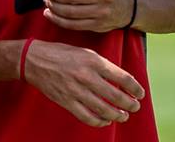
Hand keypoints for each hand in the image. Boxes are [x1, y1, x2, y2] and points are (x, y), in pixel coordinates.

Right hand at [23, 40, 144, 126]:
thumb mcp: (85, 53)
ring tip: (123, 116)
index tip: (140, 93)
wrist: (35, 60)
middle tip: (135, 107)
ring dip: (117, 115)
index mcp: (94, 61)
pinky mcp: (67, 102)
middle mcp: (86, 76)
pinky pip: (87, 117)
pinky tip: (105, 121)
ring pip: (103, 110)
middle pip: (116, 96)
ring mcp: (76, 91)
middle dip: (129, 104)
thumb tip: (121, 79)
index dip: (135, 88)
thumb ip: (103, 65)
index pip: (122, 77)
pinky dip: (99, 122)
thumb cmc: (62, 54)